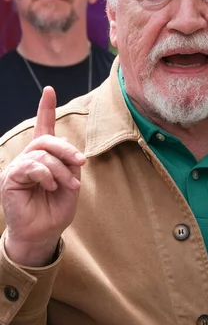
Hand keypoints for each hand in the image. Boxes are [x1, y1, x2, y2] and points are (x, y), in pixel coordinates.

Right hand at [0, 87, 84, 266]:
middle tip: (80, 162)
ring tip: (67, 184)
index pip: (44, 128)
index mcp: (44, 157)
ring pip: (41, 153)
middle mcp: (29, 158)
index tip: (49, 90)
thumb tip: (69, 154)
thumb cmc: (55, 210)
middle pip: (46, 139)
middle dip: (66, 148)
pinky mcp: (9, 179)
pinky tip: (51, 185)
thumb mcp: (70, 185)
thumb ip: (70, 166)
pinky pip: (30, 166)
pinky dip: (46, 174)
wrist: (42, 234)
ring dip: (59, 168)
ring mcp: (18, 168)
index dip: (46, 108)